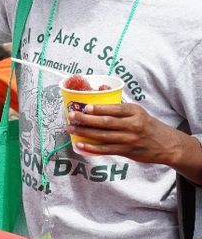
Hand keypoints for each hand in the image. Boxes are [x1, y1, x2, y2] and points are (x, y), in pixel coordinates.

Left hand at [68, 102, 197, 165]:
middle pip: (106, 122)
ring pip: (103, 136)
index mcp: (134, 112)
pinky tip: (80, 145)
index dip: (98, 109)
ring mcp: (130, 139)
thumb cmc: (146, 124)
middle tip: (72, 116)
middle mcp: (133, 125)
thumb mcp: (137, 111)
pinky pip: (106, 150)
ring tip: (71, 129)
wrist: (166, 144)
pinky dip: (92, 148)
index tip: (85, 107)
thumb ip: (118, 102)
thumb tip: (101, 87)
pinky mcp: (127, 151)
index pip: (114, 109)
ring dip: (85, 133)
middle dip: (86, 120)